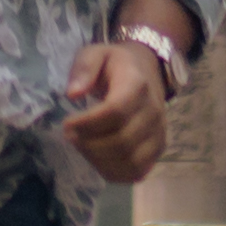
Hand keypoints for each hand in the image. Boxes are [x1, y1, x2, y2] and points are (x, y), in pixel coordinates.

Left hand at [56, 39, 181, 182]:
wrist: (147, 70)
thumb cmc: (115, 65)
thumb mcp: (96, 53)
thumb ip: (83, 68)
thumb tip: (73, 94)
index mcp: (137, 85)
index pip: (115, 112)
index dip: (88, 124)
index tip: (67, 123)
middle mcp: (153, 112)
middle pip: (122, 141)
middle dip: (89, 145)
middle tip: (70, 136)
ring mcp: (159, 133)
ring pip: (130, 161)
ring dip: (99, 161)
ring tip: (82, 147)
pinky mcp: (158, 150)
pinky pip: (136, 172)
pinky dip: (114, 172)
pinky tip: (97, 160)